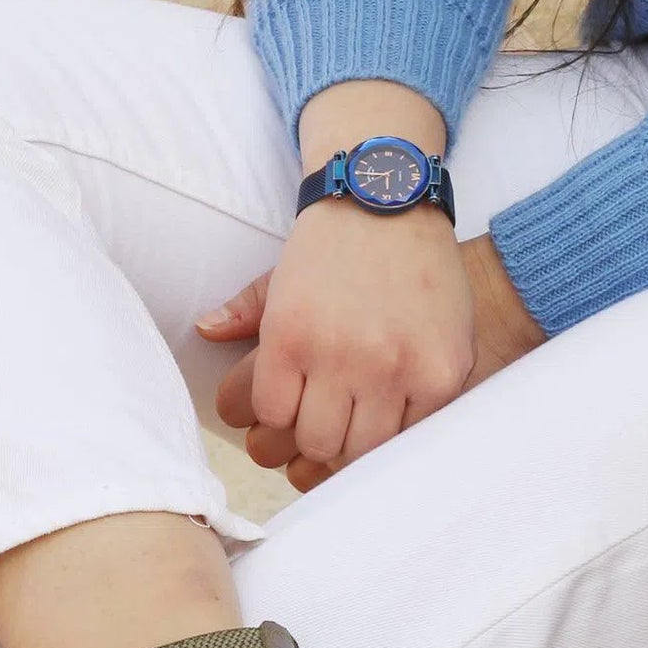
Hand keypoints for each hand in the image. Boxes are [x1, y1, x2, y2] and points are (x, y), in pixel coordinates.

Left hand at [198, 79, 544, 491]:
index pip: (270, 419)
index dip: (274, 419)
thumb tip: (206, 330)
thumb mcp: (278, 277)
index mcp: (289, 338)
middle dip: (312, 437)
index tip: (284, 409)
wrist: (397, 198)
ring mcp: (394, 368)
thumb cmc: (332, 245)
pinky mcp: (441, 374)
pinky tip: (393, 406)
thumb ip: (244, 312)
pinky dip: (401, 428)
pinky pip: (412, 433)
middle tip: (320, 420)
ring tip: (354, 419)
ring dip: (355, 440)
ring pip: (362, 449)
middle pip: (315, 443)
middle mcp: (340, 357)